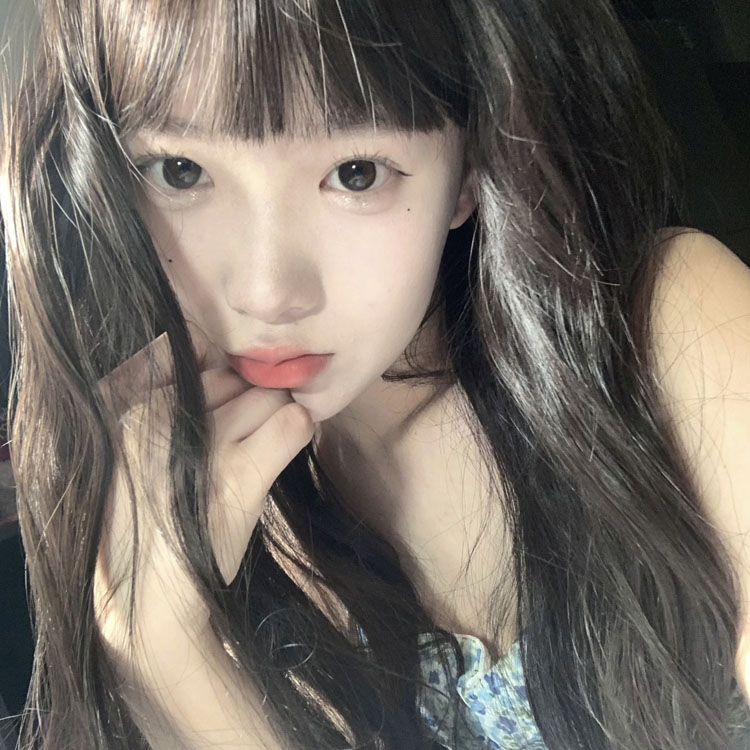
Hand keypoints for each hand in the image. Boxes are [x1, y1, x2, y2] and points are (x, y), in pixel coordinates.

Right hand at [93, 323, 313, 686]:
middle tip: (242, 435)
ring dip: (275, 416)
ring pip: (270, 394)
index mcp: (134, 408)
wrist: (144, 602)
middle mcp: (164, 417)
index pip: (202, 359)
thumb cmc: (140, 523)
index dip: (223, 383)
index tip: (223, 409)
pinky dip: (295, 432)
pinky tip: (280, 453)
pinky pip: (293, 424)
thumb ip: (156, 397)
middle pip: (240, 376)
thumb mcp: (132, 449)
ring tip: (258, 449)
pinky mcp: (239, 480)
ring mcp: (203, 447)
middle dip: (250, 397)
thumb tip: (201, 351)